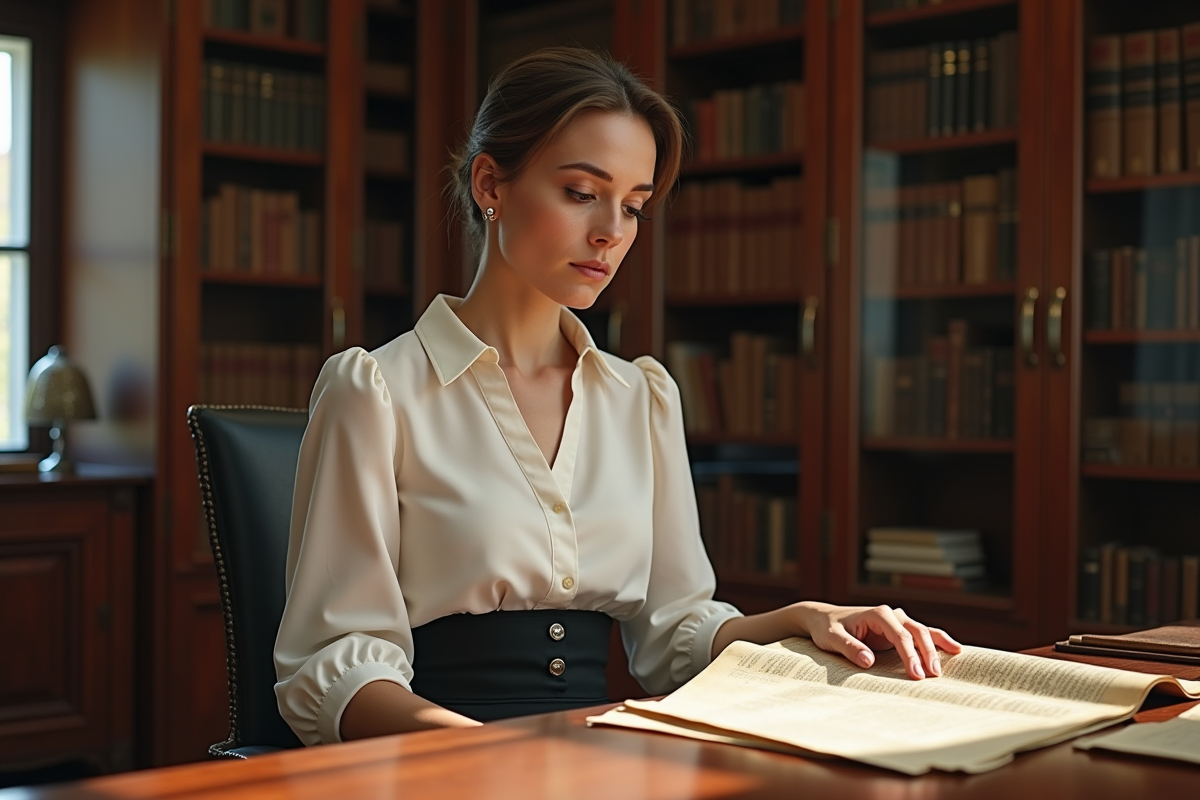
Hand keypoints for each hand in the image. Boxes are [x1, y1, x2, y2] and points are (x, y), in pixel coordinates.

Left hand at [795, 601, 962, 679]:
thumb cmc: (827, 629)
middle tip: (932, 677)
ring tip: (943, 669)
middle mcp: (891, 615)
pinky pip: (922, 634)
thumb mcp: (831, 638)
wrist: (823, 619)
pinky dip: (938, 641)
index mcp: (878, 614)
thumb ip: (849, 647)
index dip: (910, 655)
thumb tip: (867, 661)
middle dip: (926, 654)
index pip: (900, 636)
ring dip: (936, 649)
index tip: (916, 675)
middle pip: (916, 632)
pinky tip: (955, 650)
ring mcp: (897, 621)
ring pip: (923, 632)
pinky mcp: (898, 630)